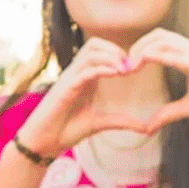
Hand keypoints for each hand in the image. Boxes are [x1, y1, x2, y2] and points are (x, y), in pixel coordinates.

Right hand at [13, 37, 167, 159]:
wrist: (43, 143)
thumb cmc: (65, 130)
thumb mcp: (98, 124)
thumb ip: (119, 121)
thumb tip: (145, 127)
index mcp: (84, 77)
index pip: (100, 51)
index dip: (119, 54)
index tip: (135, 68)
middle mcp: (76, 74)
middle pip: (94, 44)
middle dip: (115, 50)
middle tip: (130, 66)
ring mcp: (69, 79)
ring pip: (89, 53)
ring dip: (110, 56)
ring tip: (124, 69)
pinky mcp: (64, 89)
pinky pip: (84, 71)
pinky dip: (100, 69)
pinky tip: (115, 73)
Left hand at [124, 28, 188, 122]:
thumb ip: (169, 113)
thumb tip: (147, 126)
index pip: (160, 42)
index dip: (141, 50)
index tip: (127, 68)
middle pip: (158, 35)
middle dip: (138, 46)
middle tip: (123, 65)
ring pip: (163, 39)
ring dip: (142, 49)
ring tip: (129, 66)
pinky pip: (174, 53)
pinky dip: (155, 55)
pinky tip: (142, 63)